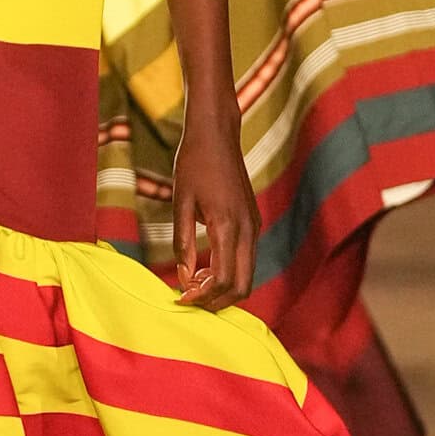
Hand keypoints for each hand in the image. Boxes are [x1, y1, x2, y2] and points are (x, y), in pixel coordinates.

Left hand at [172, 116, 257, 309]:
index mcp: (227, 224)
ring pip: (247, 275)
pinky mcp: (253, 222)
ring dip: (223, 288)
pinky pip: (246, 259)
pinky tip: (206, 267)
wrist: (216, 134)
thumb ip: (183, 243)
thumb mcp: (180, 203)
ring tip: (194, 282)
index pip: (224, 279)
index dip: (203, 297)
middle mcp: (247, 229)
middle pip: (243, 286)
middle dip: (217, 301)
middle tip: (189, 300)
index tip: (181, 299)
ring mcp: (254, 226)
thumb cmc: (194, 163)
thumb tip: (185, 278)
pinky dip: (229, 272)